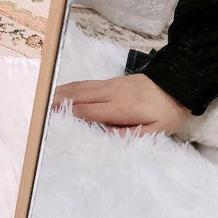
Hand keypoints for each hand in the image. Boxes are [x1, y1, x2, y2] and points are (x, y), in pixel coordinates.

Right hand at [53, 74, 191, 135]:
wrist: (178, 85)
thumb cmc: (168, 111)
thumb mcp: (157, 130)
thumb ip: (133, 134)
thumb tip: (108, 136)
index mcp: (122, 108)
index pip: (89, 112)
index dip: (71, 116)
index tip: (53, 121)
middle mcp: (112, 93)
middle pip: (80, 98)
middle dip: (59, 104)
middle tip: (38, 112)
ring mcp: (111, 85)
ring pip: (81, 88)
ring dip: (61, 94)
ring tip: (43, 101)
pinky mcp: (113, 81)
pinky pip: (87, 84)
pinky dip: (71, 87)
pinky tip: (62, 90)